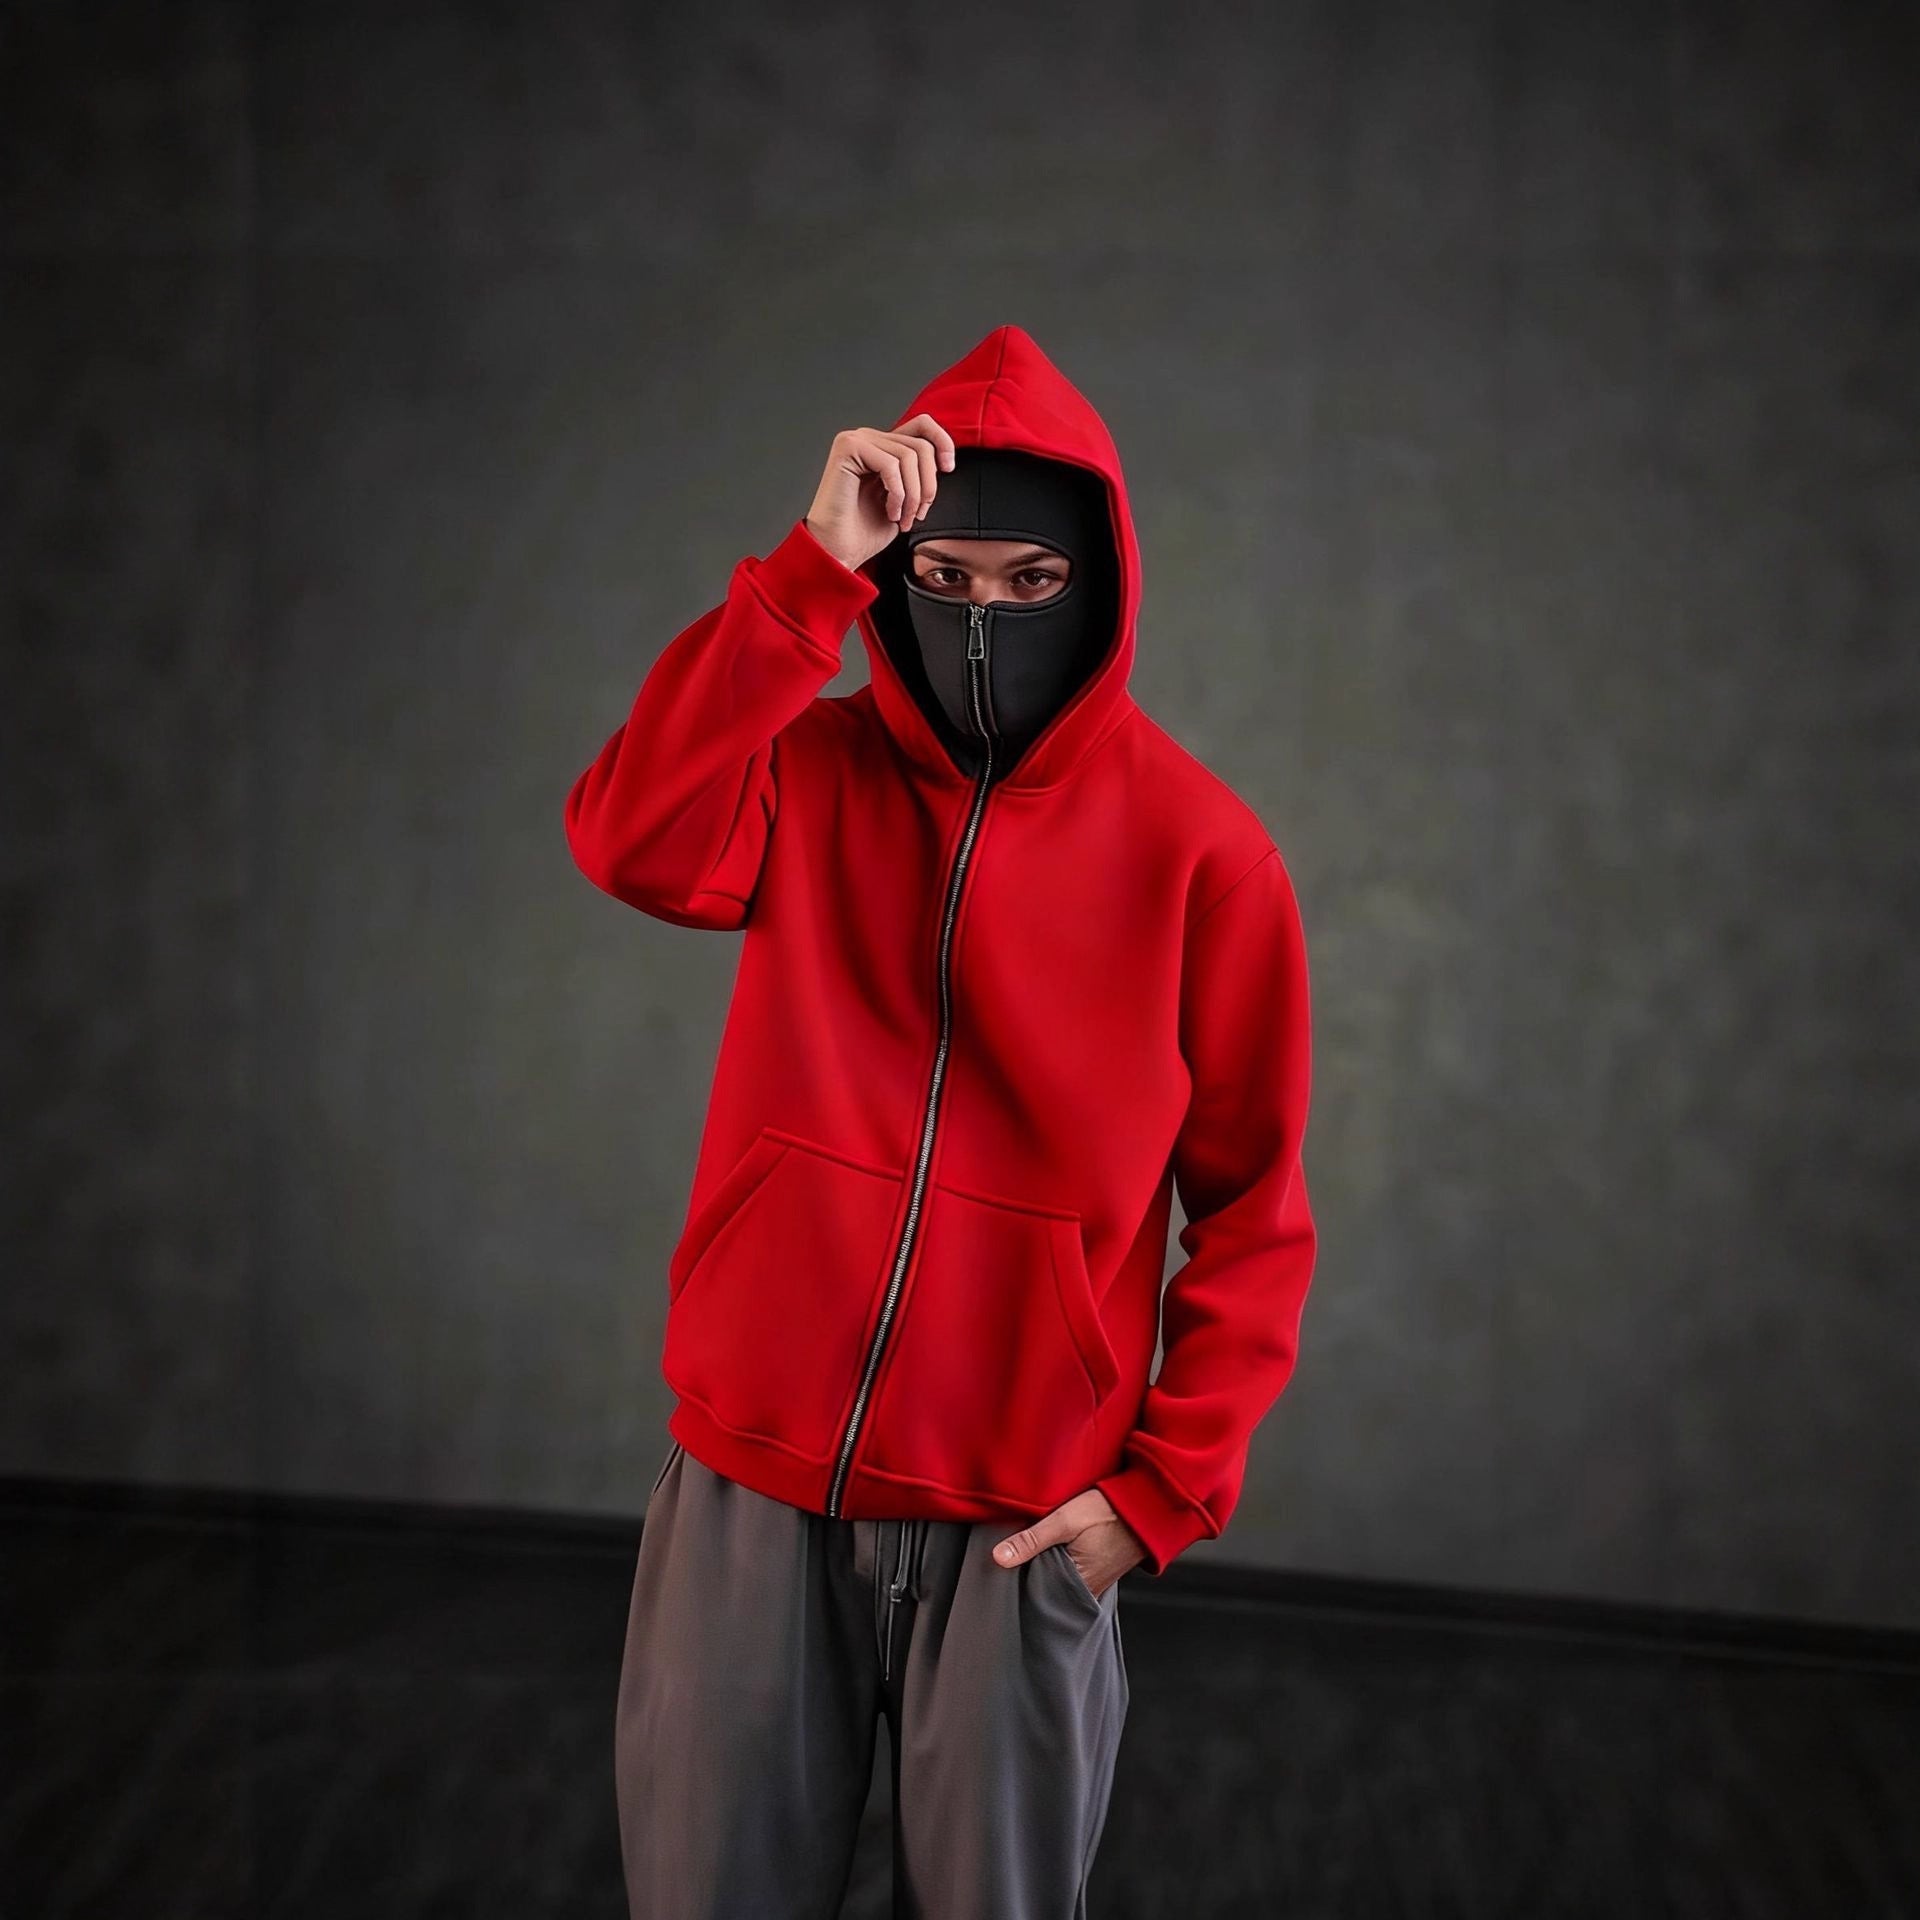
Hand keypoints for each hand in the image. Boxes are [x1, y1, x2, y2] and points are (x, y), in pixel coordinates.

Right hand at [804, 415, 957, 572]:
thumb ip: (919, 474)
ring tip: (903, 518)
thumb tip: (944, 461)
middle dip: (928, 485)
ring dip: (913, 495)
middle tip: (918, 514)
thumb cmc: (866, 532)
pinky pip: (890, 464)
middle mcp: (868, 438)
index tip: (949, 469)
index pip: (922, 426)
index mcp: (882, 446)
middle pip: (921, 445)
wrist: (839, 551)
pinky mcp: (847, 449)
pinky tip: (889, 512)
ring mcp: (856, 440)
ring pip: (909, 456)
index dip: (943, 442)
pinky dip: (897, 493)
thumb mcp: (905, 499)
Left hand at [992, 1489, 1145, 1601]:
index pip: (1037, 1592)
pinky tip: (1055, 1550)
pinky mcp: (1100, 1570)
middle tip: (1014, 1560)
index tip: (1003, 1570)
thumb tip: (998, 1557)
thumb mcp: (1064, 1520)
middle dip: (1032, 1575)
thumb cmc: (1109, 1512)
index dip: (1020, 1580)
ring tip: (1033, 1553)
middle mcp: (1087, 1590)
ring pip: (1060, 1580)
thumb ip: (1031, 1540)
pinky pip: (1074, 1573)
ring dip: (1047, 1567)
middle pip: (1048, 1588)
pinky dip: (1062, 1564)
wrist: (1147, 1505)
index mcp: (1077, 1585)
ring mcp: (1096, 1581)